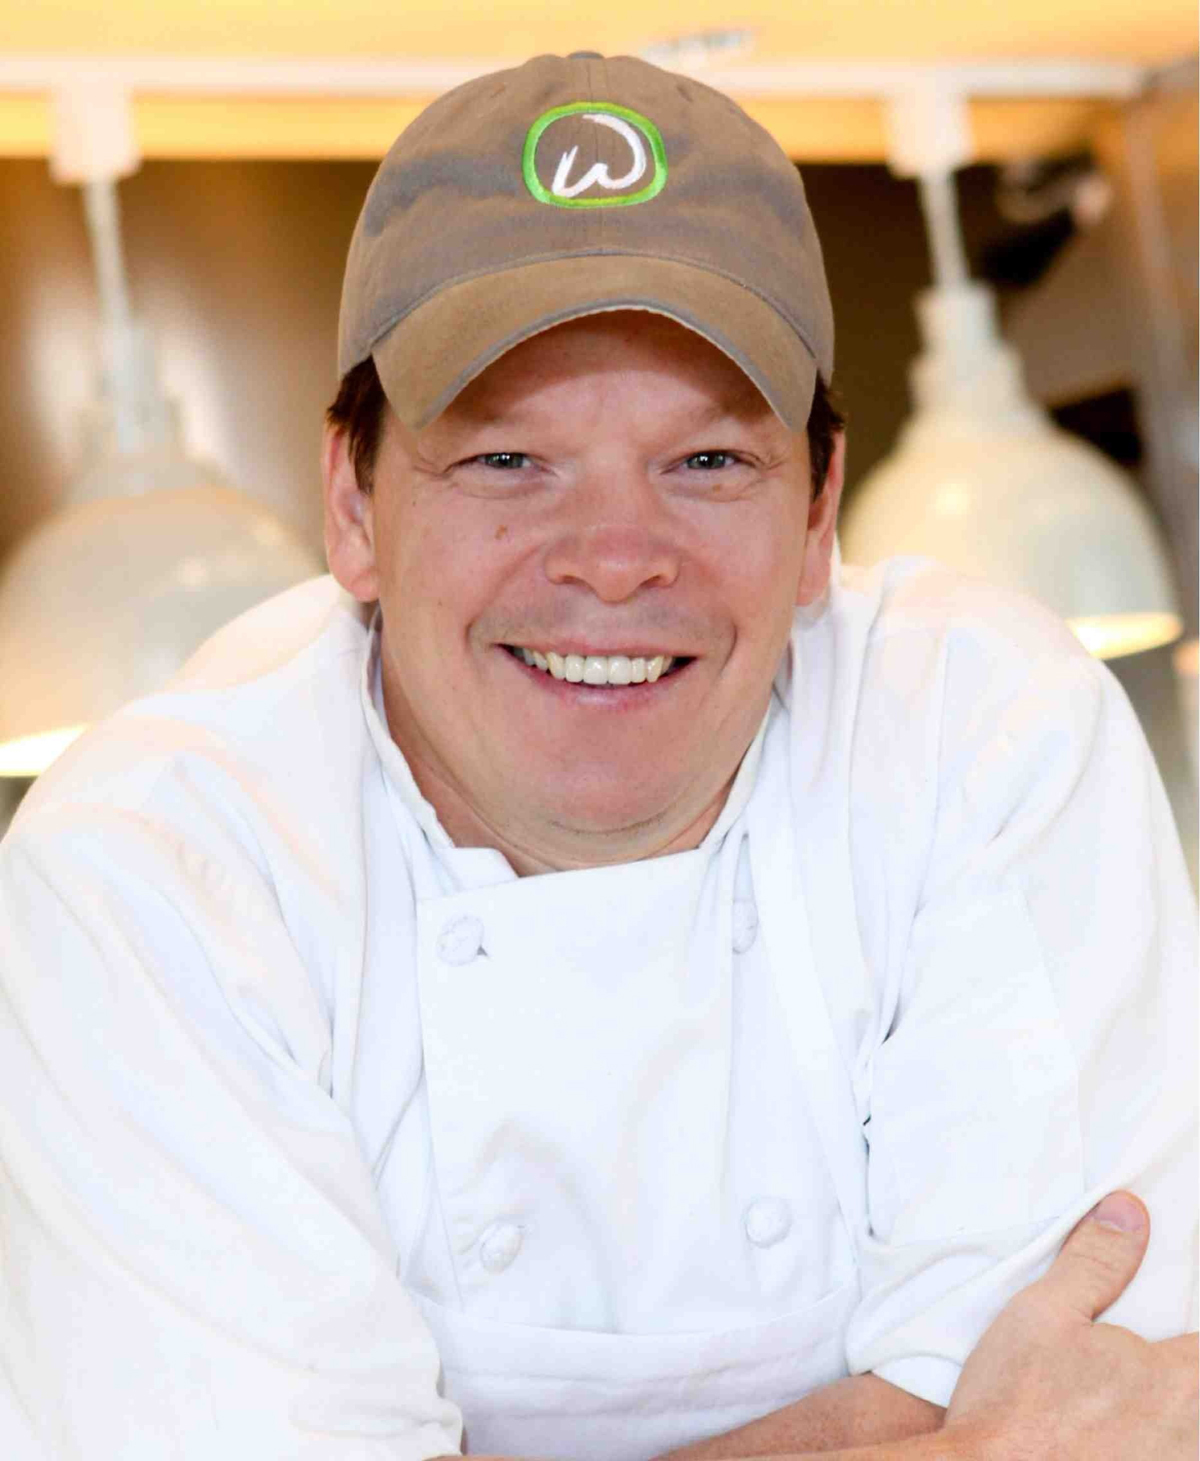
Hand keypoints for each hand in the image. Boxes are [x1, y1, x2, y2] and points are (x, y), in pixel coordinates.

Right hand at [943, 1192, 1197, 1459]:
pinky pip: (1173, 1453)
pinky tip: (1121, 1430)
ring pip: (1190, 1429)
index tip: (1170, 1317)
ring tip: (1129, 1394)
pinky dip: (1160, 1439)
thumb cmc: (1013, 1407)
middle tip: (1147, 1348)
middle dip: (1177, 1361)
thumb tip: (1129, 1213)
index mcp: (1182, 1382)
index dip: (1187, 1318)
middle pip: (1198, 1383)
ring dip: (1174, 1409)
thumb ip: (1096, 1261)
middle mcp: (1192, 1437)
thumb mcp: (1043, 1313)